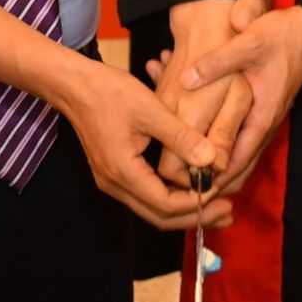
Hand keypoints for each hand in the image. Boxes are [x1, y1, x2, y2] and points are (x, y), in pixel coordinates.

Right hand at [58, 56, 232, 230]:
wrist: (74, 84)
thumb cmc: (109, 92)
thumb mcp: (150, 110)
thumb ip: (181, 137)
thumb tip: (212, 160)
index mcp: (123, 172)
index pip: (165, 205)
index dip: (196, 204)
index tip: (222, 193)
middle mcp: (115, 184)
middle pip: (159, 217)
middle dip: (195, 217)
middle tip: (227, 213)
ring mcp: (112, 180)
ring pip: (152, 208)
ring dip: (184, 209)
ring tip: (216, 202)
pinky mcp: (115, 172)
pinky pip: (146, 195)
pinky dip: (171, 196)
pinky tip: (191, 187)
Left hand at [181, 5, 301, 194]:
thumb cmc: (282, 37)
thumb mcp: (247, 44)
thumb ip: (216, 62)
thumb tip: (185, 79)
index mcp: (262, 116)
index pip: (237, 160)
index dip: (215, 176)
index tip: (190, 187)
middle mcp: (265, 123)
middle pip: (240, 165)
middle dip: (215, 177)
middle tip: (185, 186)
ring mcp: (265, 117)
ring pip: (241, 153)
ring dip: (218, 161)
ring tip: (188, 168)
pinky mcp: (262, 108)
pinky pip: (242, 136)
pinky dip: (223, 143)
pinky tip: (202, 137)